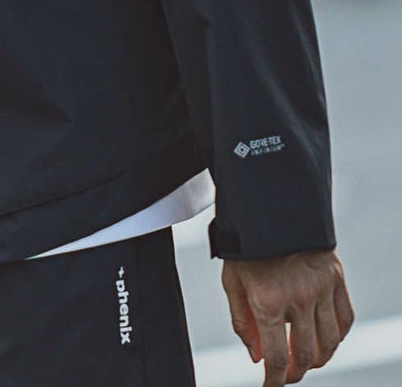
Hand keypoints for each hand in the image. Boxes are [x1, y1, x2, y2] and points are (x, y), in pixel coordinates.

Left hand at [222, 248, 353, 385]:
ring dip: (318, 358)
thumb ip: (242, 321)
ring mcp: (321, 288)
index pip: (277, 357)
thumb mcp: (232, 280)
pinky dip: (337, 337)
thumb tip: (257, 357)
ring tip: (306, 360)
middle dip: (295, 371)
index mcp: (268, 299)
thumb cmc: (246, 244)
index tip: (270, 386)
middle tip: (287, 373)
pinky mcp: (336, 278)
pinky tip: (325, 339)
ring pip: (330, 343)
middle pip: (305, 354)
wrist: (269, 207)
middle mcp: (298, 297)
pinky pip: (345, 320)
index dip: (275, 380)